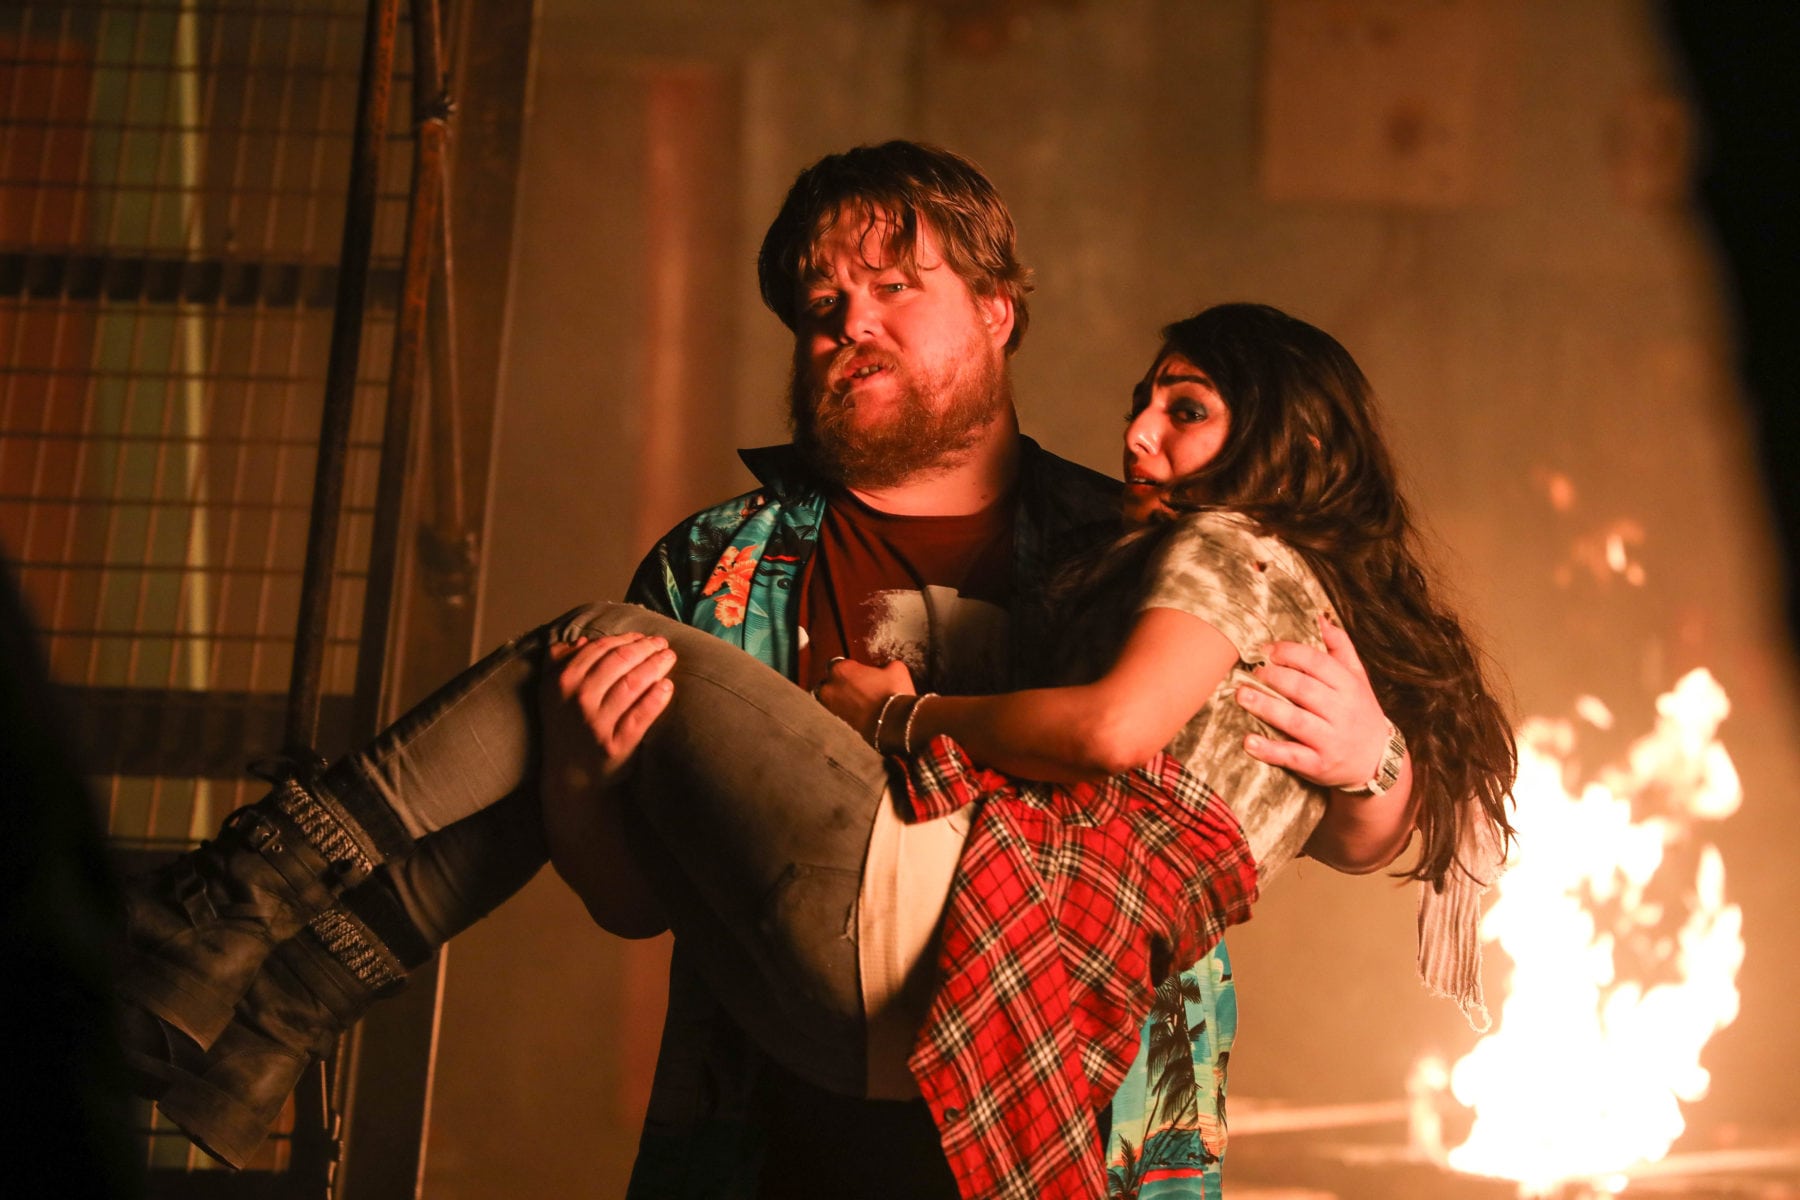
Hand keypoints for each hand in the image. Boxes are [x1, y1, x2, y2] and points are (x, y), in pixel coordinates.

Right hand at [541, 633, 676, 791]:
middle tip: (662, 644)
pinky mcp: (615, 745)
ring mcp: (596, 723)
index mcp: (561, 681)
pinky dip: (656, 698)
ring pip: (632, 684)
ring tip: (669, 658)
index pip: (600, 649)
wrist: (570, 775)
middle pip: (619, 661)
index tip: (642, 636)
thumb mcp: (553, 694)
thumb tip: (581, 640)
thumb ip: (560, 663)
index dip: (625, 639)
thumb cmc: (566, 727)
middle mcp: (577, 700)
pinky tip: (667, 686)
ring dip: (656, 666)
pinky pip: (641, 715)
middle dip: (645, 648)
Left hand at [815, 657, 913, 743]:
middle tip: (862, 687)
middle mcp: (829, 688)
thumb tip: (885, 669)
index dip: (853, 669)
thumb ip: (884, 665)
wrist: (894, 725)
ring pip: (833, 700)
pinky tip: (863, 714)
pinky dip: (847, 714)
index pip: (840, 664)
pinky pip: (839, 715)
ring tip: (862, 703)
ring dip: (843, 700)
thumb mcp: (895, 669)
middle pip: (831, 683)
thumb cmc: (892, 694)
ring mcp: (830, 708)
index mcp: (840, 669)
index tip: (863, 672)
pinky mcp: (837, 725)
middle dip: (843, 685)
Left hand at [1238, 615, 1389, 790]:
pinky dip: (1270, 750)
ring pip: (1296, 721)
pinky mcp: (1320, 765)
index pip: (1318, 663)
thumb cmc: (1360, 712)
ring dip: (1266, 707)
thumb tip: (1320, 618)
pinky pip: (1293, 756)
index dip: (1289, 653)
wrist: (1378, 762)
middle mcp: (1341, 712)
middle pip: (1303, 689)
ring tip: (1241, 695)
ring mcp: (1331, 740)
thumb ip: (1341, 648)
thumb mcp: (1358, 678)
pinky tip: (1249, 741)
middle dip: (1275, 677)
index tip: (1266, 650)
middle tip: (1252, 671)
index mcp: (1349, 686)